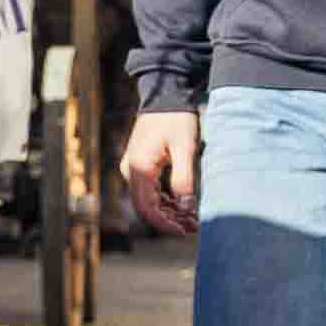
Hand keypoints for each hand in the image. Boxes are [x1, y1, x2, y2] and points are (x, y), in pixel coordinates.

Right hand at [119, 104, 201, 232]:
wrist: (165, 94)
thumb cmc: (176, 119)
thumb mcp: (185, 149)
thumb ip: (184, 179)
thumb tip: (185, 208)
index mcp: (138, 168)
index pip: (147, 208)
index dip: (165, 224)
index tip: (184, 231)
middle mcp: (131, 170)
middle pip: (147, 207)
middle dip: (169, 220)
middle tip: (194, 227)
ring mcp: (133, 167)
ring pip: (149, 200)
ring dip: (169, 212)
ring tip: (192, 219)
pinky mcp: (140, 165)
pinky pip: (151, 190)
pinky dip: (166, 200)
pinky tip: (184, 205)